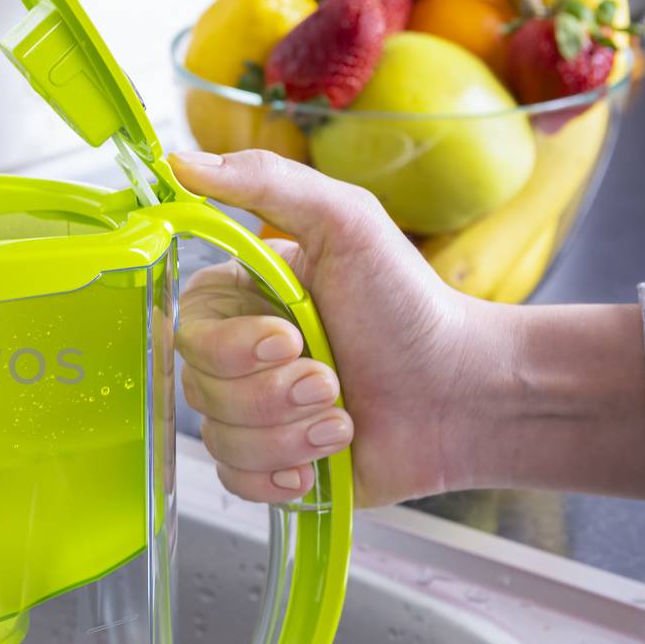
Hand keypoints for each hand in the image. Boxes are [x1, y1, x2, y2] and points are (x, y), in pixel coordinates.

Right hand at [170, 149, 476, 507]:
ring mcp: (250, 415)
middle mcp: (235, 358)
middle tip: (334, 378)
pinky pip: (236, 482)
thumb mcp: (345, 222)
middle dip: (275, 394)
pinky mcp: (270, 467)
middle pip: (200, 390)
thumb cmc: (408, 305)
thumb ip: (263, 182)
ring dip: (292, 434)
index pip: (186, 332)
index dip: (230, 348)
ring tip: (344, 417)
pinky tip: (322, 461)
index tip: (290, 339)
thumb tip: (179, 161)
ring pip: (221, 439)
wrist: (465, 394)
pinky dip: (283, 476)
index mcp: (240, 300)